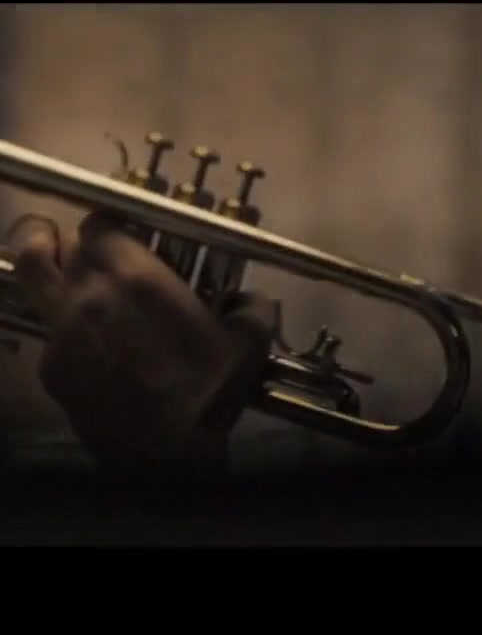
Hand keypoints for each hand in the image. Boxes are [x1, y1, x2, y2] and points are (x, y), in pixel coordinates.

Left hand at [7, 211, 275, 475]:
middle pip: (70, 243)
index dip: (113, 218)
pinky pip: (46, 319)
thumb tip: (251, 298)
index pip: (105, 225)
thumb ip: (253, 308)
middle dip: (86, 237)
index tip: (127, 224)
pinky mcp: (50, 362)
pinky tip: (78, 322)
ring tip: (45, 239)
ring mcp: (62, 329)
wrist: (163, 457)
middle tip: (104, 243)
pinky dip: (57, 310)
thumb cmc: (209, 394)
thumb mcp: (249, 345)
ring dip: (38, 247)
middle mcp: (91, 295)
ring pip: (33, 268)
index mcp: (140, 282)